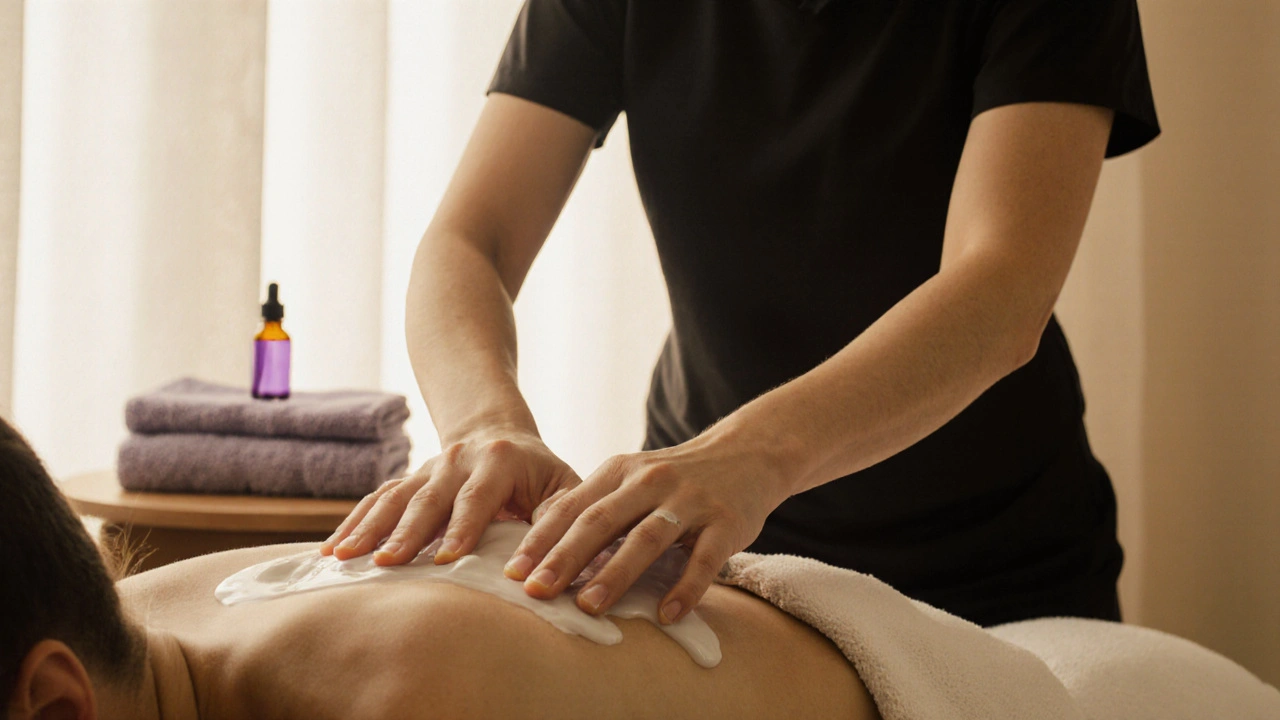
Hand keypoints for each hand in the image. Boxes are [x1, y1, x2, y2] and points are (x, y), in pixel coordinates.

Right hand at [321, 429, 580, 564]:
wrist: (499, 433)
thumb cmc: (540, 473)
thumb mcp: (563, 486)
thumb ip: (560, 518)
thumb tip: (552, 560)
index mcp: (499, 460)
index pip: (477, 497)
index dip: (461, 528)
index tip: (445, 560)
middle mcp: (457, 459)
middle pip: (427, 498)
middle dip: (405, 532)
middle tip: (386, 564)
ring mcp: (427, 469)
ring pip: (394, 497)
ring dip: (368, 528)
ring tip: (344, 558)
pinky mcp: (408, 481)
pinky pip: (376, 500)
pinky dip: (353, 523)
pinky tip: (331, 550)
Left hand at [502, 427, 790, 623]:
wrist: (749, 453)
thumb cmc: (677, 477)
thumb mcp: (631, 477)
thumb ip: (591, 502)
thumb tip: (538, 533)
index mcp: (620, 471)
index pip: (572, 507)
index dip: (540, 540)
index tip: (513, 573)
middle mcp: (651, 482)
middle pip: (601, 521)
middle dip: (565, 558)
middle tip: (537, 592)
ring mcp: (690, 501)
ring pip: (646, 539)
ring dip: (615, 574)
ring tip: (589, 606)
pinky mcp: (726, 522)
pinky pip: (703, 560)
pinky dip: (684, 588)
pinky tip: (666, 616)